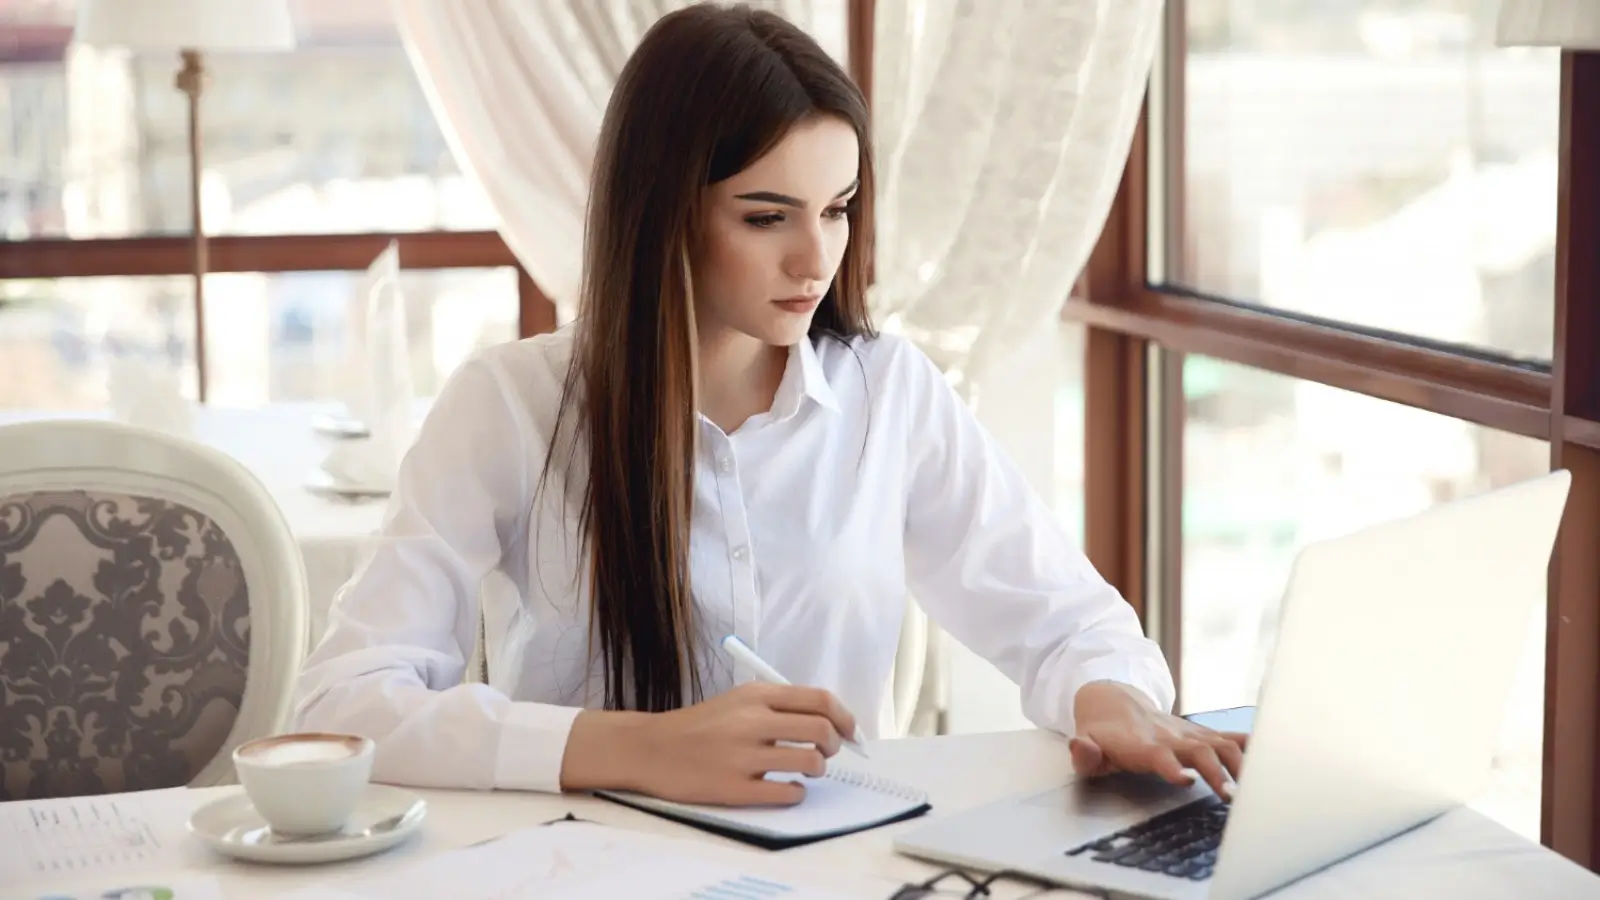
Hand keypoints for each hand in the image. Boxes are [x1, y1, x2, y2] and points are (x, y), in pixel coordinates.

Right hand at [561, 683, 855, 805]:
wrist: (651, 748)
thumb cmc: (701, 725)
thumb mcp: (738, 700)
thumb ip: (779, 706)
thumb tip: (831, 722)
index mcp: (756, 695)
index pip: (820, 700)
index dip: (845, 717)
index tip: (849, 730)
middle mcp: (750, 721)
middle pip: (822, 730)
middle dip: (835, 745)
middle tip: (826, 752)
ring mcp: (742, 756)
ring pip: (810, 762)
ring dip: (817, 769)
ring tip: (805, 770)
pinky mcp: (733, 788)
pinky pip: (787, 793)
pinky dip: (796, 793)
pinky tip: (786, 789)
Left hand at [1069, 680, 1247, 800]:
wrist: (1114, 701)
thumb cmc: (1103, 733)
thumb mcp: (1086, 744)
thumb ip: (1085, 753)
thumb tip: (1082, 748)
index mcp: (1142, 743)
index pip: (1159, 754)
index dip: (1172, 767)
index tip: (1187, 781)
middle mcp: (1171, 736)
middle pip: (1200, 751)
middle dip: (1218, 772)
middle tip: (1231, 797)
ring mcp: (1191, 733)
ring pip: (1223, 743)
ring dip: (1242, 765)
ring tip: (1257, 789)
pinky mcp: (1204, 734)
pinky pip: (1233, 737)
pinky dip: (1255, 747)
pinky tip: (1275, 761)